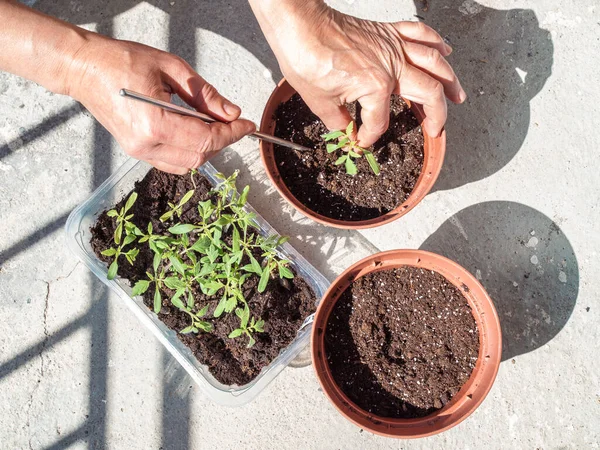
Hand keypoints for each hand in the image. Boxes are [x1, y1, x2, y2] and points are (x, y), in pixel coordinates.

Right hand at [66, 35, 255, 173]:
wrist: (84, 68)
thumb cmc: (122, 61)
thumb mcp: (171, 68)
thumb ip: (205, 95)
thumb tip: (231, 113)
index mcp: (154, 123)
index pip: (206, 139)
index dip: (232, 134)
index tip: (247, 125)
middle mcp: (145, 145)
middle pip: (199, 156)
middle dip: (223, 142)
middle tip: (234, 124)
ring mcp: (138, 152)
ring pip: (187, 163)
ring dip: (207, 149)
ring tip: (215, 127)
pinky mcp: (136, 152)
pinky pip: (172, 162)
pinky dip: (190, 152)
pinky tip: (196, 133)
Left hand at [250, 1, 464, 146]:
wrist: (299, 26)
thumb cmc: (306, 58)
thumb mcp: (321, 103)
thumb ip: (340, 123)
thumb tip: (348, 134)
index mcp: (376, 86)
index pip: (380, 121)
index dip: (370, 136)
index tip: (360, 142)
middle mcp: (391, 64)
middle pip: (428, 92)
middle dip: (437, 115)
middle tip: (437, 129)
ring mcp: (392, 45)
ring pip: (434, 61)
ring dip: (450, 80)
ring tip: (458, 96)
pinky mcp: (386, 32)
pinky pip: (420, 33)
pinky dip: (436, 41)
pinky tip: (445, 51)